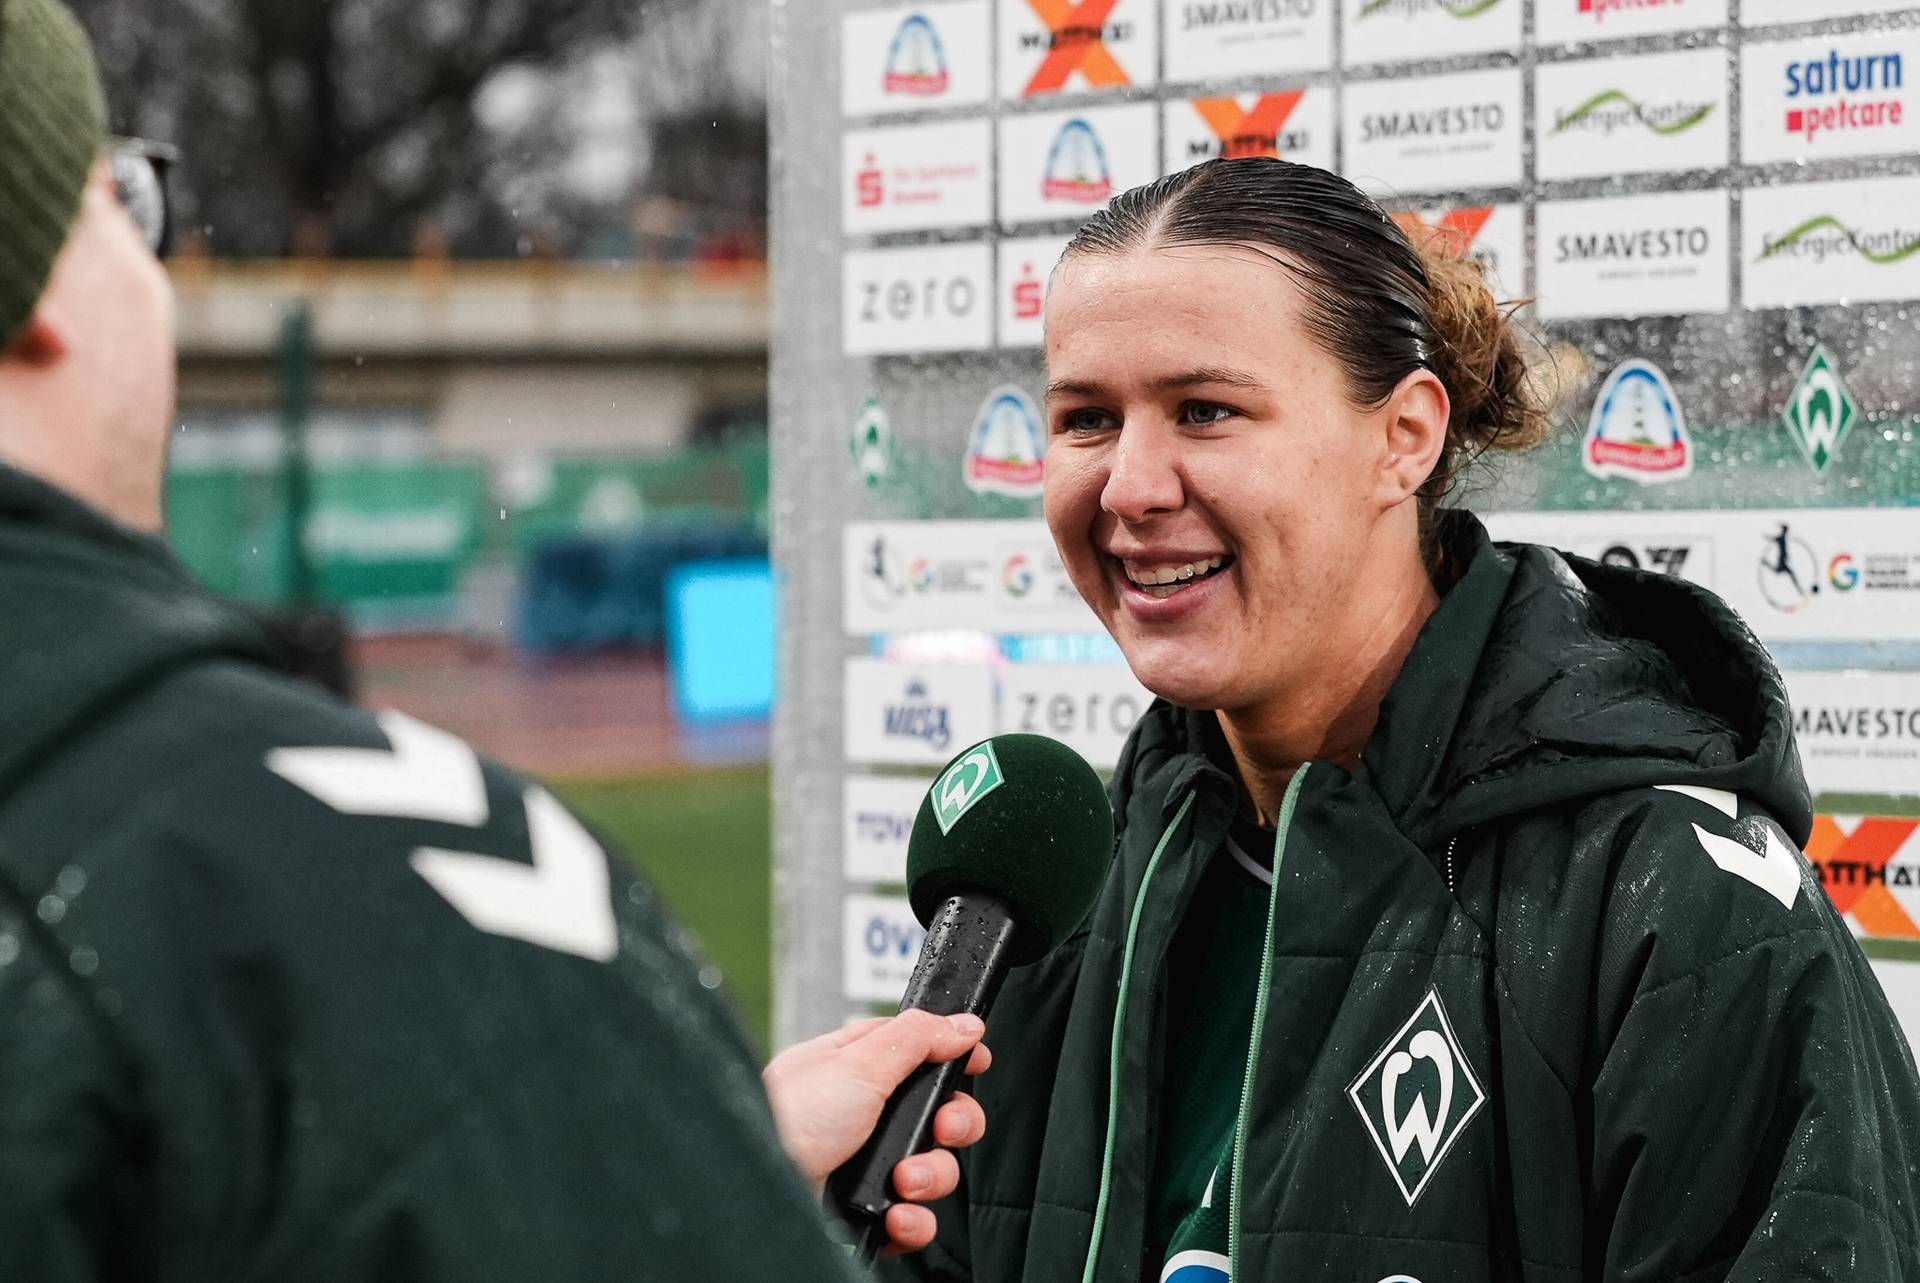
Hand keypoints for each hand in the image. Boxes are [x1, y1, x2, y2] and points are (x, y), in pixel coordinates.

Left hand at [763, 1009, 991, 1252]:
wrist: (754, 1187)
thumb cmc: (787, 1117)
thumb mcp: (857, 1062)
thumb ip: (917, 1038)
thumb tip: (963, 1024)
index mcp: (857, 1068)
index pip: (919, 1055)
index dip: (952, 1060)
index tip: (974, 1064)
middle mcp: (864, 1115)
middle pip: (938, 1114)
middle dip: (953, 1124)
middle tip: (942, 1128)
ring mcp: (865, 1165)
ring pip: (933, 1169)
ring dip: (932, 1175)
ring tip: (904, 1179)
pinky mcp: (865, 1211)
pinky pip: (913, 1218)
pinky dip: (913, 1221)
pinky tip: (896, 1215)